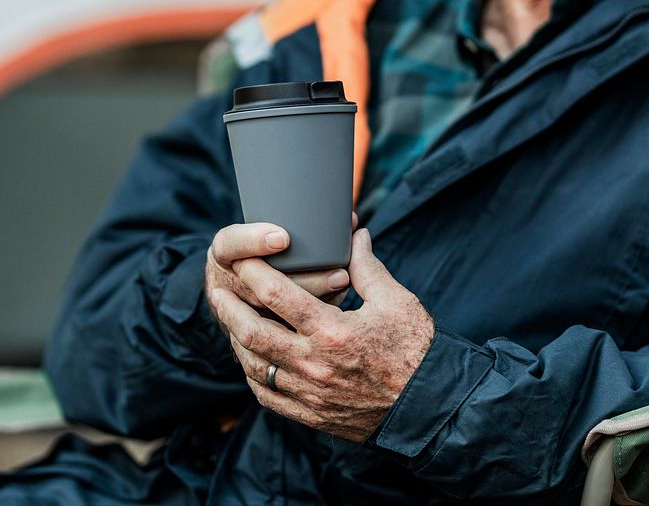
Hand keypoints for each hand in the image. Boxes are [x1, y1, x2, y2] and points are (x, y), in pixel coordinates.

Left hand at [207, 228, 434, 442]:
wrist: (429, 408)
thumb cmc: (416, 350)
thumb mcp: (396, 301)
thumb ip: (367, 267)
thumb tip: (355, 236)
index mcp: (332, 331)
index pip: (278, 295)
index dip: (254, 271)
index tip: (243, 257)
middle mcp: (314, 364)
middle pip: (252, 332)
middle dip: (229, 308)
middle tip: (218, 290)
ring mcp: (309, 393)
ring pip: (254, 365)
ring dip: (237, 340)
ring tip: (231, 321)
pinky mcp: (311, 413)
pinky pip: (267, 395)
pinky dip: (253, 375)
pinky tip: (251, 359)